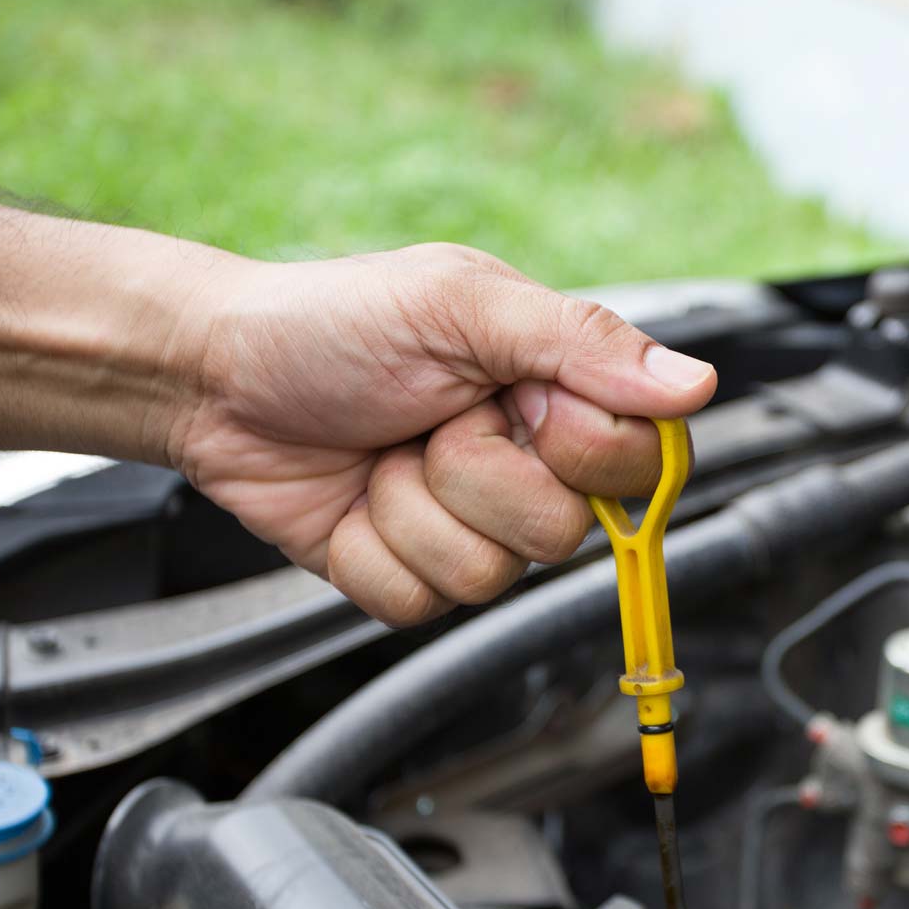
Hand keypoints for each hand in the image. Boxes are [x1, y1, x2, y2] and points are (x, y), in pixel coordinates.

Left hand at [172, 244, 715, 625]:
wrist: (212, 377)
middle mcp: (523, 466)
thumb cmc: (329, 321)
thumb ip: (582, 343)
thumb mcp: (460, 304)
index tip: (523, 406)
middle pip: (564, 532)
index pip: (640, 462)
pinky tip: (351, 500)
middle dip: (476, 474)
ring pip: (491, 576)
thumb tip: (697, 383)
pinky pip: (420, 603)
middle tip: (430, 419)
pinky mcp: (407, 576)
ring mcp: (466, 526)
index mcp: (556, 394)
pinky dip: (370, 551)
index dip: (584, 451)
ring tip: (380, 453)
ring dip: (414, 509)